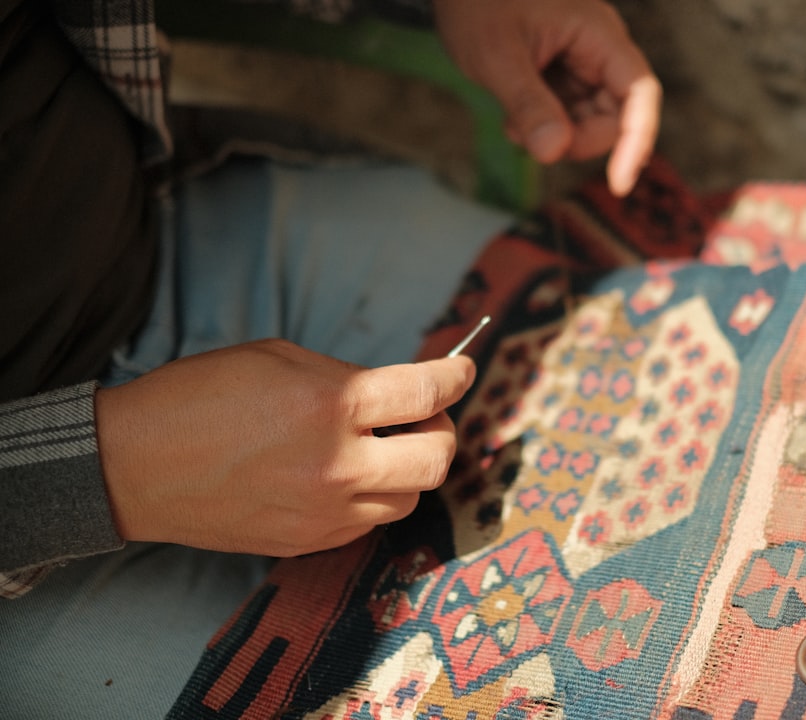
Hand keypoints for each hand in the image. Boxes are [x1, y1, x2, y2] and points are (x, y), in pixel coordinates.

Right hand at [95, 339, 474, 556]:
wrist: (134, 466)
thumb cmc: (199, 397)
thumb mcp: (280, 360)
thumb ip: (348, 377)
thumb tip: (396, 392)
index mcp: (336, 405)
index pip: (427, 393)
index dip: (455, 376)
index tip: (463, 369)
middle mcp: (342, 465)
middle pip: (438, 457)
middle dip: (444, 428)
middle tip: (426, 413)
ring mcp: (328, 512)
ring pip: (409, 497)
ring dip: (410, 467)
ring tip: (384, 445)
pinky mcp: (311, 542)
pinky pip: (369, 521)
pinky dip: (374, 495)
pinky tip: (349, 475)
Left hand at [433, 0, 660, 196]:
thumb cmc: (478, 3)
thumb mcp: (497, 56)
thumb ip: (528, 103)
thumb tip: (554, 151)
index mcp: (598, 34)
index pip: (640, 92)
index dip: (637, 140)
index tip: (619, 183)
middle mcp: (599, 50)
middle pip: (616, 117)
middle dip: (577, 141)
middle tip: (529, 139)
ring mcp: (583, 66)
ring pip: (591, 124)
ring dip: (555, 138)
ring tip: (513, 123)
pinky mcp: (565, 79)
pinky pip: (569, 119)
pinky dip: (544, 130)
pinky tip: (513, 118)